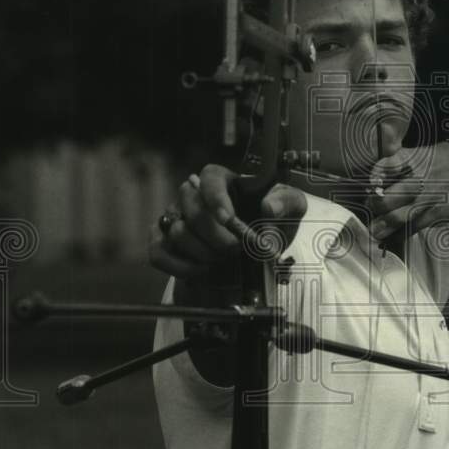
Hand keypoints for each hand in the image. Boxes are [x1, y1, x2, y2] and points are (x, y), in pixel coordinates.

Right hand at [148, 163, 307, 283]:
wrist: (253, 258)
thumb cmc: (269, 225)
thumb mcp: (290, 211)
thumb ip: (287, 202)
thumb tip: (269, 207)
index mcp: (222, 181)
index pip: (209, 177)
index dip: (215, 197)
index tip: (228, 219)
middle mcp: (192, 196)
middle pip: (191, 208)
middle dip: (215, 235)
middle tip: (235, 250)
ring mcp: (174, 218)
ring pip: (177, 232)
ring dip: (203, 253)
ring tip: (222, 261)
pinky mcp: (163, 243)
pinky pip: (158, 253)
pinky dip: (181, 267)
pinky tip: (203, 271)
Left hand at [366, 143, 448, 240]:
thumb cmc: (436, 160)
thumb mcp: (416, 153)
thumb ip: (393, 163)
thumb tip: (371, 180)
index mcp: (411, 160)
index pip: (387, 167)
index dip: (374, 177)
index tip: (369, 185)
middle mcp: (419, 178)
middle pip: (392, 196)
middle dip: (376, 205)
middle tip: (370, 208)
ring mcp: (428, 197)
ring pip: (401, 215)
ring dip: (385, 225)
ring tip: (375, 231)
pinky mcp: (437, 212)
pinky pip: (416, 226)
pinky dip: (402, 233)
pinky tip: (392, 237)